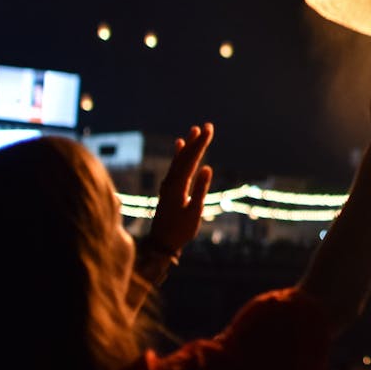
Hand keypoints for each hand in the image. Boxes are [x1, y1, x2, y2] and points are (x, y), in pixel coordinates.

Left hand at [149, 122, 213, 253]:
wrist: (161, 243)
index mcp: (177, 186)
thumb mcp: (194, 211)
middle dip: (196, 141)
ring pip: (178, 160)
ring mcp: (168, 185)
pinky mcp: (168, 188)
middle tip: (207, 126)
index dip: (200, 144)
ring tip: (194, 132)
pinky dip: (178, 156)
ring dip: (187, 146)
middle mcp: (170, 182)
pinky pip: (174, 167)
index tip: (209, 130)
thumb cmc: (180, 230)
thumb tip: (207, 167)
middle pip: (184, 157)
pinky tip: (179, 148)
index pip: (191, 160)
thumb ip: (200, 189)